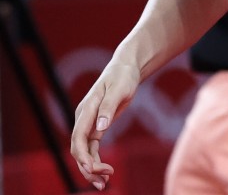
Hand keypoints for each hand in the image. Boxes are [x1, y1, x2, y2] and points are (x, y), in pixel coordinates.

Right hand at [70, 62, 139, 190]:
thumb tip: (100, 127)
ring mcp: (88, 124)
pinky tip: (105, 171)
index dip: (83, 155)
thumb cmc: (123, 77)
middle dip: (87, 167)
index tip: (94, 168)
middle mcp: (83, 118)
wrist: (125, 69)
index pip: (78, 137)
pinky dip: (96, 161)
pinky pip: (92, 149)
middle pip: (78, 149)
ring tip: (104, 184)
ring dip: (90, 168)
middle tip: (103, 181)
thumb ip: (108, 108)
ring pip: (83, 152)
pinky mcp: (96, 127)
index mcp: (87, 110)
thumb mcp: (119, 89)